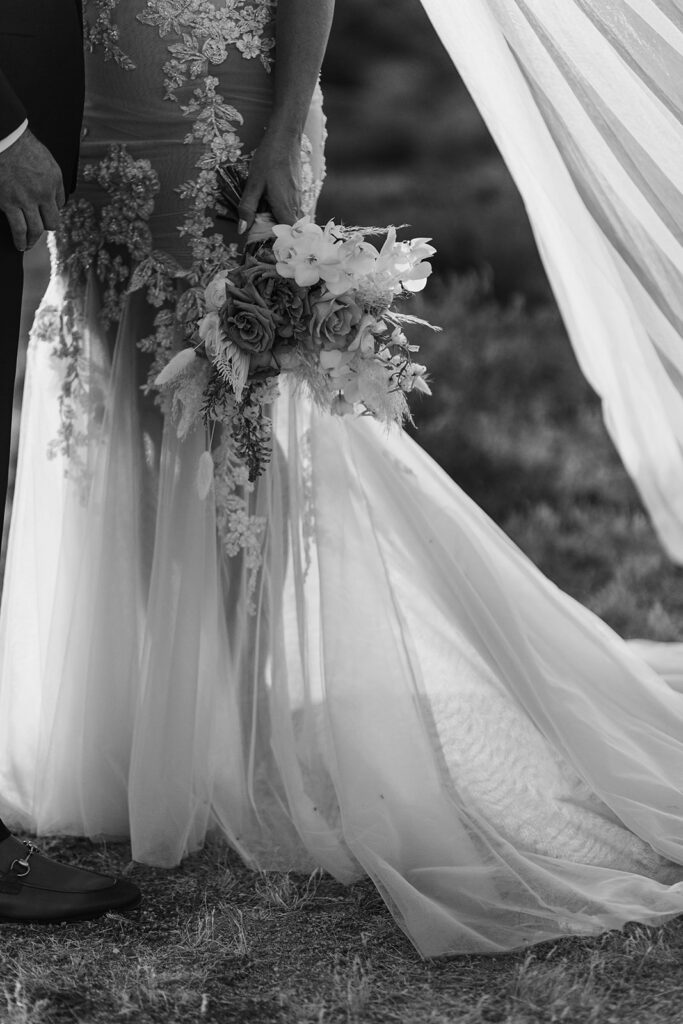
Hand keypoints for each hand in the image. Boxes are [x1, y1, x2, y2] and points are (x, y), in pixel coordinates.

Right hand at [0, 129, 64, 251]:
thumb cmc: (19, 143)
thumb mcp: (44, 157)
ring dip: (33, 240)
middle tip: (39, 230)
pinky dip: (20, 240)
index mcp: (54, 180)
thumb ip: (50, 176)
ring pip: (36, 229)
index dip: (52, 208)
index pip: (59, 203)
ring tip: (28, 245)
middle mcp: (44, 192)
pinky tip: (19, 245)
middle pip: (52, 221)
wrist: (2, 138)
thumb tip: (53, 196)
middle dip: (46, 226)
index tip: (44, 211)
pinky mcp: (9, 203)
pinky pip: (19, 229)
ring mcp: (27, 200)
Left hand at [238, 127, 302, 234]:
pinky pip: (292, 209)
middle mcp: (295, 204)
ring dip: (280, 223)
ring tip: (264, 223)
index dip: (282, 243)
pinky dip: (283, 213)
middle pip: (290, 228)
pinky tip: (271, 207)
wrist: (285, 138)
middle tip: (263, 237)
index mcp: (284, 205)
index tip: (271, 248)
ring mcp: (298, 198)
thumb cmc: (268, 159)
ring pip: (292, 218)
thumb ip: (247, 208)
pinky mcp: (298, 192)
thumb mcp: (253, 184)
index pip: (289, 233)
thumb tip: (242, 230)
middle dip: (279, 235)